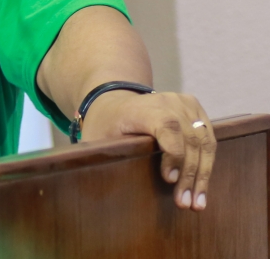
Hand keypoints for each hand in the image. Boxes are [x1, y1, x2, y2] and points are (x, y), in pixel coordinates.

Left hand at [81, 90, 214, 210]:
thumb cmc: (105, 125)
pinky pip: (208, 140)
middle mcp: (166, 101)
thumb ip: (101, 155)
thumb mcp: (96, 138)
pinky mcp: (195, 110)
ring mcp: (184, 103)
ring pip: (204, 142)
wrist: (115, 102)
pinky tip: (200, 188)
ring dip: (202, 175)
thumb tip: (101, 187)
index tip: (170, 180)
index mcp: (140, 107)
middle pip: (189, 139)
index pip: (167, 125)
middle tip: (186, 203)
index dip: (174, 153)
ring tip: (196, 203)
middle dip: (190, 175)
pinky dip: (206, 165)